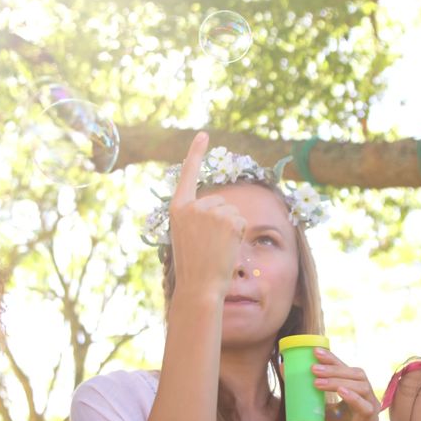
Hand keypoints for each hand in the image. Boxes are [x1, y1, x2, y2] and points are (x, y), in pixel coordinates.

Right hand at [168, 132, 245, 301]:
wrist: (199, 286)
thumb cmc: (193, 265)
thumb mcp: (186, 235)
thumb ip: (197, 215)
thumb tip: (220, 206)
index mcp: (178, 208)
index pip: (188, 174)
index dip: (196, 152)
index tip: (203, 134)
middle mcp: (193, 205)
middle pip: (220, 201)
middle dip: (221, 220)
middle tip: (209, 245)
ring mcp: (211, 211)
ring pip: (232, 211)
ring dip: (231, 229)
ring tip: (216, 248)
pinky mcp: (229, 220)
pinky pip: (242, 220)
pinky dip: (240, 234)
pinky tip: (227, 247)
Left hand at [306, 349, 377, 420]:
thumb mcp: (310, 408)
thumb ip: (300, 389)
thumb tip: (283, 366)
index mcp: (356, 393)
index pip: (347, 369)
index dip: (333, 359)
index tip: (315, 351)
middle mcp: (367, 400)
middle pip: (356, 374)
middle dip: (334, 368)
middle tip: (312, 368)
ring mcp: (370, 413)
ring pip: (361, 386)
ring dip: (338, 380)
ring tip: (316, 381)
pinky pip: (364, 408)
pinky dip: (353, 398)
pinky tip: (341, 391)